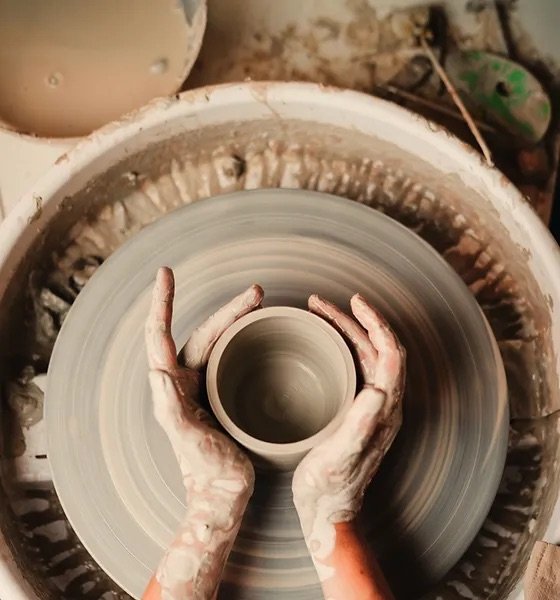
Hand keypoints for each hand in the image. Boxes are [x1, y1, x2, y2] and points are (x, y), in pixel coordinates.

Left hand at [144, 267, 261, 599]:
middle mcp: (186, 381)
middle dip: (228, 310)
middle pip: (205, 332)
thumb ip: (171, 409)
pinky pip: (232, 357)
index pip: (161, 336)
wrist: (224, 495)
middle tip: (257, 293)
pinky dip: (244, 339)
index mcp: (173, 387)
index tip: (166, 273)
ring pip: (220, 340)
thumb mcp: (188, 441)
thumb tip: (158, 372)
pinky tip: (261, 334)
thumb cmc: (206, 472)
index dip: (162, 303)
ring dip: (238, 320)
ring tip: (260, 304)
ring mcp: (205, 386)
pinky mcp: (223, 393)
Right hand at [292, 294, 404, 575]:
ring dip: (347, 331)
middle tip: (324, 304)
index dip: (376, 324)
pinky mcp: (356, 412)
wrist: (326, 513)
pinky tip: (322, 345)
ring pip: (365, 356)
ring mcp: (370, 408)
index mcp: (384, 411)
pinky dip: (341, 348)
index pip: (390, 354)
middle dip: (356, 320)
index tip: (354, 302)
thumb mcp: (340, 457)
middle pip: (377, 349)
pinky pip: (355, 369)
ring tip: (320, 315)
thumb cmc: (328, 489)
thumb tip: (379, 390)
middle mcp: (383, 405)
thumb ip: (360, 425)